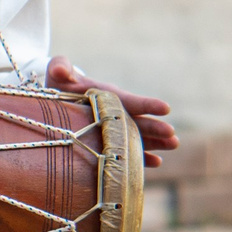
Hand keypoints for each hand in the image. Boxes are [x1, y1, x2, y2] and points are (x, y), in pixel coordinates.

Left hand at [46, 57, 177, 167]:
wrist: (59, 100)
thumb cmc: (61, 86)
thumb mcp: (59, 75)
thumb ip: (60, 68)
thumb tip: (58, 70)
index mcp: (107, 97)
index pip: (128, 101)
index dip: (145, 105)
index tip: (165, 108)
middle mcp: (115, 113)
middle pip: (138, 121)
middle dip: (154, 128)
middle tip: (172, 134)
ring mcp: (115, 129)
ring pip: (138, 137)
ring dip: (156, 142)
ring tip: (174, 144)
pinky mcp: (109, 142)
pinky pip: (127, 152)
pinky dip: (141, 157)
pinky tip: (157, 163)